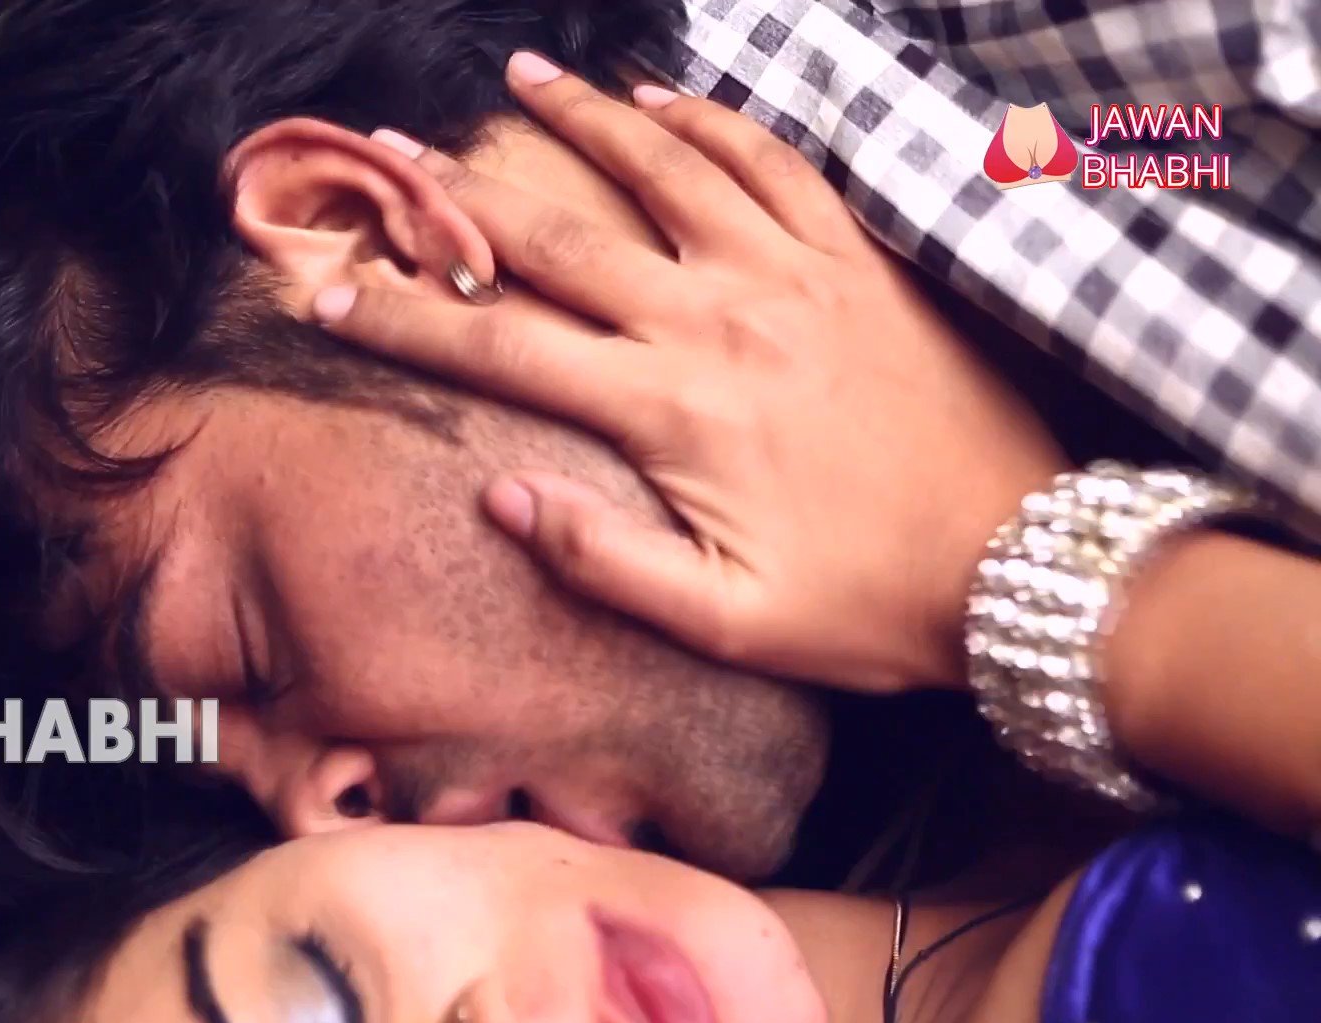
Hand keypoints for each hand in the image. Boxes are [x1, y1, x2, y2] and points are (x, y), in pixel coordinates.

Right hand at [311, 54, 1067, 692]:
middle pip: (560, 239)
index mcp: (669, 412)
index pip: (502, 349)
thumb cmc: (864, 606)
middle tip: (387, 154)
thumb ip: (602, 561)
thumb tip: (498, 497)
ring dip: (582, 120)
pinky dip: (711, 122)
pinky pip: (773, 164)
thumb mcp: (723, 621)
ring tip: (515, 80)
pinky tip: (661, 99)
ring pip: (664, 171)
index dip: (403, 320)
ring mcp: (790, 278)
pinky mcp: (855, 262)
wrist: (1016, 565)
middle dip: (458, 197)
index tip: (327, 295)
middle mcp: (717, 322)